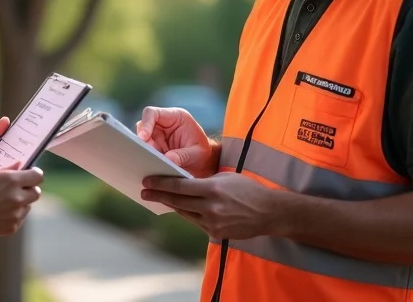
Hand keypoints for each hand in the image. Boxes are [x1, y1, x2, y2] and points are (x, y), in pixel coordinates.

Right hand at [0, 165, 43, 236]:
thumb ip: (7, 170)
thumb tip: (20, 165)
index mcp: (12, 181)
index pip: (38, 176)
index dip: (35, 174)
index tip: (31, 174)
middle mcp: (17, 197)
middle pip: (37, 192)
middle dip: (30, 189)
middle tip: (19, 189)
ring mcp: (16, 214)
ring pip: (28, 206)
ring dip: (21, 203)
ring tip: (4, 203)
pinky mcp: (13, 226)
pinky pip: (20, 218)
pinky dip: (14, 215)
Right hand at [136, 106, 216, 177]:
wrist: (204, 164)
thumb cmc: (203, 154)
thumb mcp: (197, 154)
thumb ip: (183, 155)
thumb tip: (168, 159)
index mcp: (176, 117)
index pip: (153, 113)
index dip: (145, 124)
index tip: (143, 139)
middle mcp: (163, 124)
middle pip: (143, 127)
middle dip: (143, 142)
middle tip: (145, 156)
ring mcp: (157, 136)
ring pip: (141, 141)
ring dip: (144, 152)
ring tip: (152, 163)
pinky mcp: (154, 147)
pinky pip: (143, 151)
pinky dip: (145, 158)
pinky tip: (150, 166)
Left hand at [141, 172, 280, 240]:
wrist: (268, 213)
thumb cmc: (248, 190)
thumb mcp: (225, 178)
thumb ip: (204, 182)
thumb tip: (183, 183)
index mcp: (213, 189)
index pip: (180, 186)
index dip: (161, 184)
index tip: (147, 182)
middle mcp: (210, 207)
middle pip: (177, 201)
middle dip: (158, 196)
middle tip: (144, 192)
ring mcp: (212, 223)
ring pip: (184, 213)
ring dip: (171, 205)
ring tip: (159, 198)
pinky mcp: (215, 233)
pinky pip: (196, 222)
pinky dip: (188, 214)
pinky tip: (181, 208)